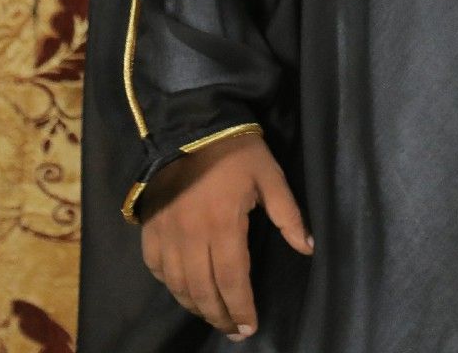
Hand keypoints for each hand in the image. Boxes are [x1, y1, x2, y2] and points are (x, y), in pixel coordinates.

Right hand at [138, 131, 312, 340]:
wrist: (190, 125)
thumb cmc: (237, 151)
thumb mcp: (271, 176)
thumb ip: (288, 215)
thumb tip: (307, 247)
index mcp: (223, 225)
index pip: (231, 279)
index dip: (241, 307)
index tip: (250, 326)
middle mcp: (190, 236)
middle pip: (203, 290)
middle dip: (220, 315)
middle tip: (234, 331)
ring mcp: (166, 234)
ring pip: (178, 285)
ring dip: (196, 306)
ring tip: (214, 317)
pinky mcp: (150, 229)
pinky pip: (157, 269)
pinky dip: (171, 286)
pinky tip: (184, 292)